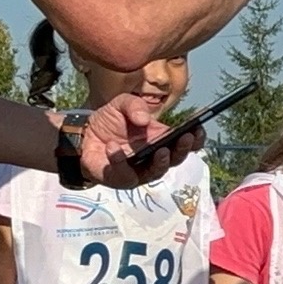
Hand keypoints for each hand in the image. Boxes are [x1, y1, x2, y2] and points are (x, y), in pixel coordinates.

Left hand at [78, 94, 199, 188]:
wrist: (83, 136)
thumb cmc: (109, 122)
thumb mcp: (121, 104)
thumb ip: (134, 105)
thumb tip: (145, 120)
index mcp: (162, 138)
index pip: (186, 142)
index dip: (196, 138)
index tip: (199, 128)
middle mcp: (155, 157)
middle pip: (176, 158)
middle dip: (183, 149)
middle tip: (185, 138)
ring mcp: (141, 171)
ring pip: (157, 171)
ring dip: (161, 162)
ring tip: (160, 150)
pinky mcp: (122, 179)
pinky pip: (125, 173)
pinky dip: (119, 160)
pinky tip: (113, 147)